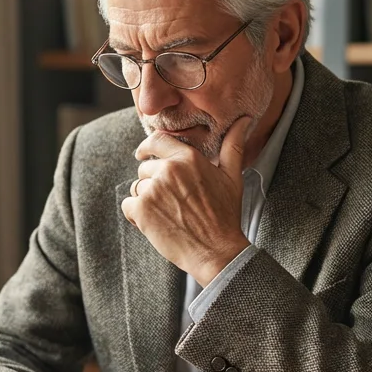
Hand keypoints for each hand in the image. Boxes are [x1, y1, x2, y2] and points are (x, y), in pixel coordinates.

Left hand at [121, 116, 251, 284]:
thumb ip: (233, 145)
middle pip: (145, 168)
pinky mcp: (141, 209)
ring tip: (168, 214)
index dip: (146, 147)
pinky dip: (136, 215)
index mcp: (188, 158)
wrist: (216, 251)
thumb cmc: (225, 215)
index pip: (156, 140)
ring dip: (146, 200)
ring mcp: (153, 189)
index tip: (142, 153)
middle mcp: (168, 170)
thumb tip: (244, 120)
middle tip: (172, 203)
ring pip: (137, 187)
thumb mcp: (232, 176)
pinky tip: (156, 223)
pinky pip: (127, 205)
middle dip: (153, 183)